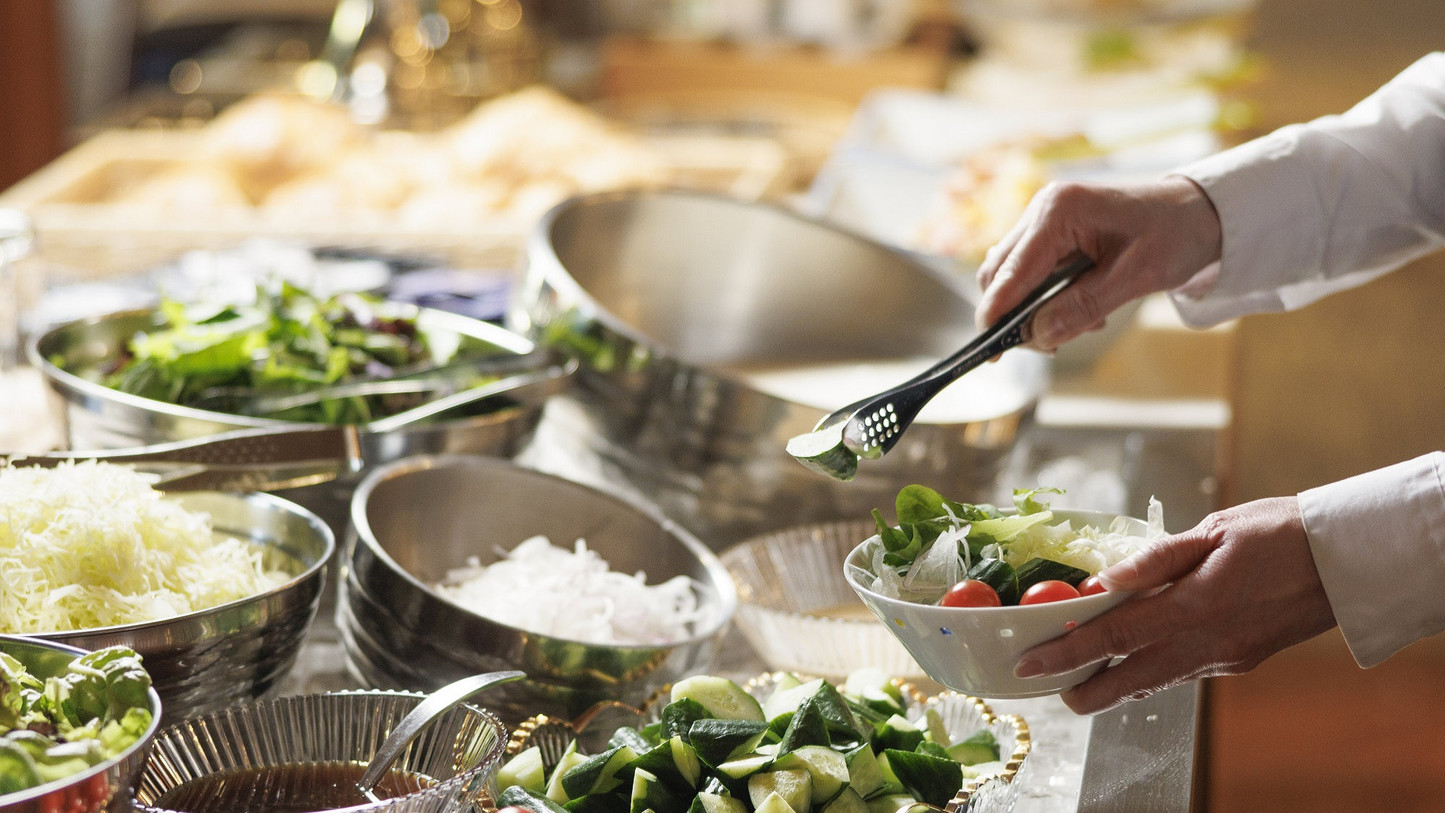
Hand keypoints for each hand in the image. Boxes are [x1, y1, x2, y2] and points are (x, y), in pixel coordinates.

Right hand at [975, 176, 1223, 350]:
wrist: (1197, 212)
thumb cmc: (1174, 234)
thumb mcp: (1135, 277)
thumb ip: (1083, 307)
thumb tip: (1038, 336)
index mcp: (1060, 212)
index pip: (1012, 270)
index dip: (996, 313)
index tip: (988, 351)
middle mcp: (1043, 210)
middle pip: (1000, 273)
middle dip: (1014, 316)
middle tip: (1046, 346)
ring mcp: (1044, 220)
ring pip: (1012, 276)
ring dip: (1032, 309)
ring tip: (1078, 325)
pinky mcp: (1051, 234)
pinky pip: (1030, 273)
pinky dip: (1044, 299)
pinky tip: (1077, 309)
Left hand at [1012, 497, 1336, 714]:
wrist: (1350, 560)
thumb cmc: (1282, 532)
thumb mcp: (1214, 530)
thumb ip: (1155, 558)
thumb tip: (1104, 579)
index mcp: (1194, 605)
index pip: (1113, 636)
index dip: (1066, 654)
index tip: (1030, 665)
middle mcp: (1205, 641)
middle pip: (1127, 682)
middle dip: (1081, 690)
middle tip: (1045, 683)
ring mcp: (1223, 658)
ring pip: (1154, 682)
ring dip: (1113, 682)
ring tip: (1078, 673)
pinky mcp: (1239, 661)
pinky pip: (1182, 672)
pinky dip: (1151, 669)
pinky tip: (1134, 656)